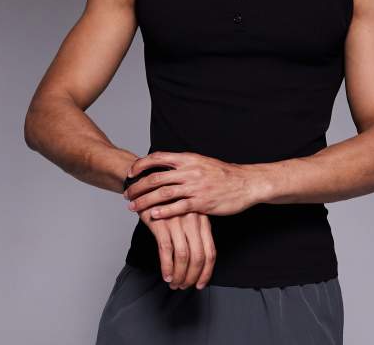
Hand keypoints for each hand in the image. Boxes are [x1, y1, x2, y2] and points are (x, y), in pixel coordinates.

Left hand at [124, 151, 255, 219]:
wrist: (245, 183)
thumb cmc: (223, 174)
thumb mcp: (202, 162)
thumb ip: (184, 164)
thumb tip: (165, 165)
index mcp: (189, 158)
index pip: (158, 158)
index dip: (141, 165)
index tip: (131, 172)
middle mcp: (189, 171)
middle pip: (156, 178)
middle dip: (138, 186)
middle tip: (127, 194)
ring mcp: (195, 187)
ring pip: (163, 194)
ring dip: (145, 201)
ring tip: (134, 207)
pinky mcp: (201, 203)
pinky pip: (178, 208)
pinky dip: (164, 212)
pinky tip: (154, 216)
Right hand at [139, 208, 215, 290]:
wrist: (153, 185)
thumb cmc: (173, 203)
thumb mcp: (191, 214)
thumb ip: (198, 232)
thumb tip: (201, 261)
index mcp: (203, 220)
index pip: (210, 252)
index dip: (207, 272)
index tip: (201, 284)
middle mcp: (193, 221)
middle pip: (198, 257)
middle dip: (192, 277)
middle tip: (185, 286)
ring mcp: (178, 221)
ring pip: (183, 256)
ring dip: (179, 275)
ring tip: (174, 284)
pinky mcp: (162, 222)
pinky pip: (167, 251)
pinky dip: (167, 267)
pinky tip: (166, 275)